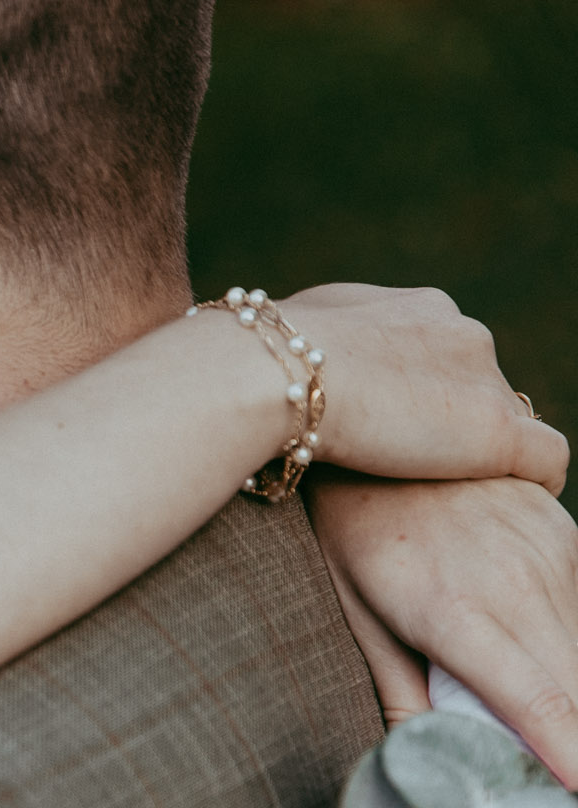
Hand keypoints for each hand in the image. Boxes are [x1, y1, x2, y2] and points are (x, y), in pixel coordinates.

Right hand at [277, 284, 565, 492]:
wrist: (273, 376)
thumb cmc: (261, 359)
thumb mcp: (292, 331)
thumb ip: (316, 340)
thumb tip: (295, 358)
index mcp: (419, 308)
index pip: (443, 351)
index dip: (421, 391)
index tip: (393, 425)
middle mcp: (463, 332)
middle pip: (479, 384)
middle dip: (454, 420)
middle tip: (415, 466)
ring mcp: (485, 381)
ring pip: (507, 420)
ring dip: (481, 452)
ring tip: (452, 491)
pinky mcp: (498, 432)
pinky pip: (547, 458)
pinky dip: (538, 479)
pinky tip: (518, 500)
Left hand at [309, 471, 577, 782]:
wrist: (380, 424)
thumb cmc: (356, 532)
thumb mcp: (360, 616)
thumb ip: (402, 694)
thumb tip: (430, 763)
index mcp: (458, 616)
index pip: (541, 704)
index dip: (573, 758)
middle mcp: (519, 587)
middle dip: (576, 742)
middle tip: (557, 786)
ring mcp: (553, 555)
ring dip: (573, 696)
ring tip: (550, 734)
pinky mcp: (569, 535)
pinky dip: (573, 649)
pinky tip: (547, 666)